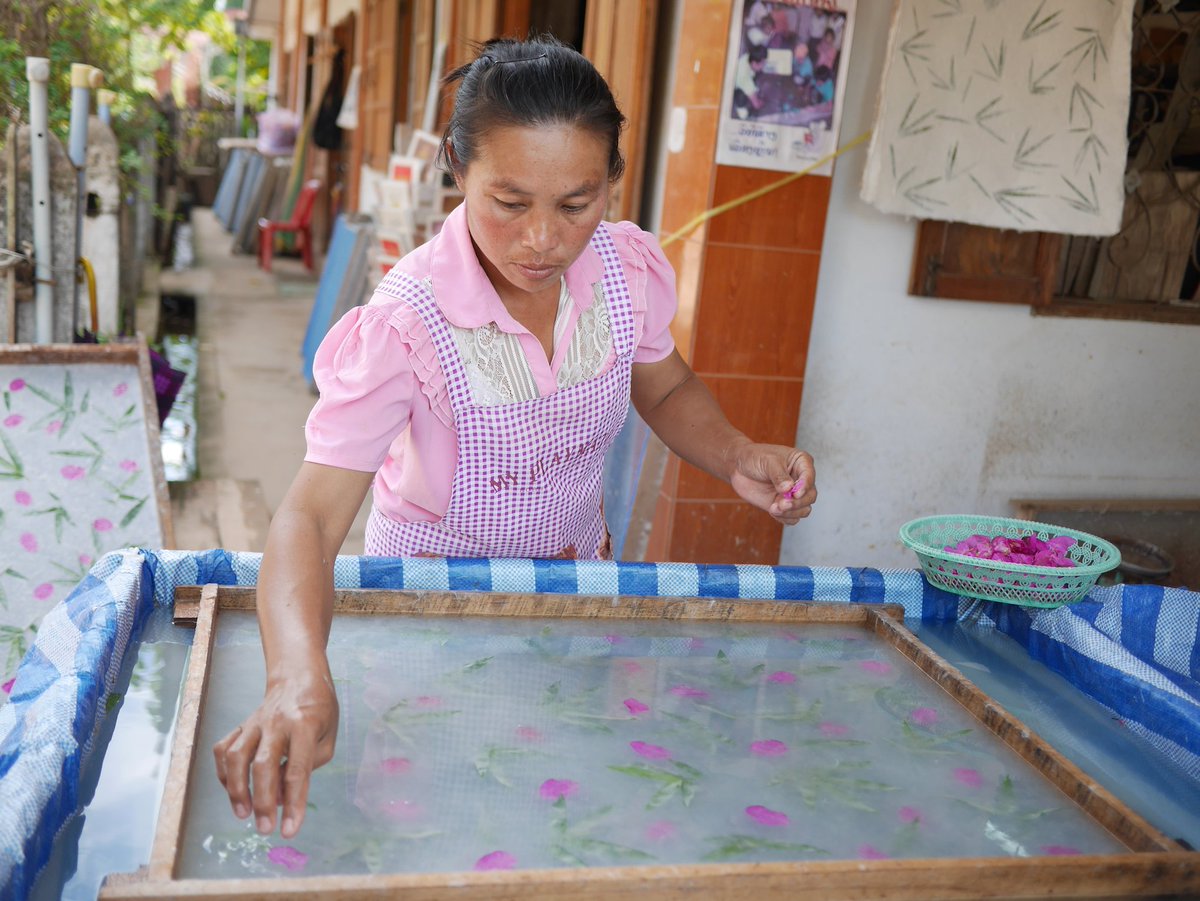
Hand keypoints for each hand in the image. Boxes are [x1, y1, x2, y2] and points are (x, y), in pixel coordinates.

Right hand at [212, 667, 338, 838]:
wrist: (298, 675)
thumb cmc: (319, 709)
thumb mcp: (328, 736)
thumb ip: (308, 768)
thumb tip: (279, 798)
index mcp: (306, 724)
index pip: (298, 770)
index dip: (294, 803)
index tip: (290, 830)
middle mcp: (278, 723)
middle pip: (264, 765)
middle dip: (263, 801)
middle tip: (265, 829)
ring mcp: (255, 722)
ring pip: (237, 756)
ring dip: (236, 790)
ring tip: (243, 814)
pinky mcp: (241, 724)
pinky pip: (224, 749)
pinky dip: (224, 773)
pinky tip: (233, 790)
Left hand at [729, 443, 816, 524]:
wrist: (739, 468)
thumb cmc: (755, 457)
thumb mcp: (768, 461)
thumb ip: (778, 475)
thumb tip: (789, 488)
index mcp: (801, 462)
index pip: (810, 476)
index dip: (805, 486)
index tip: (796, 493)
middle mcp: (800, 479)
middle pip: (810, 496)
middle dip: (798, 503)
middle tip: (783, 504)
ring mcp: (793, 494)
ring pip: (804, 509)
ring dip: (791, 512)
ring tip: (774, 508)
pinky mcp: (784, 506)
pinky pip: (792, 518)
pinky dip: (785, 518)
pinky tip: (773, 510)